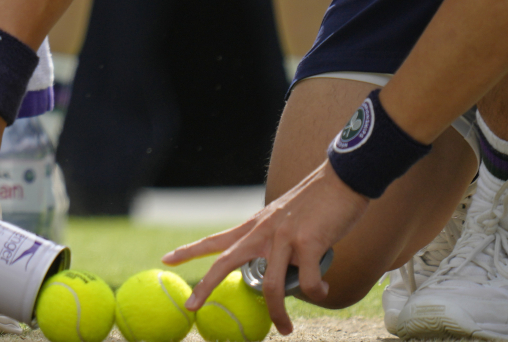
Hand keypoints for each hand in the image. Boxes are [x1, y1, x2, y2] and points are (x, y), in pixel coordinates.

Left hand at [166, 160, 365, 334]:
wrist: (341, 180)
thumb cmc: (316, 204)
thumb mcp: (283, 220)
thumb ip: (271, 241)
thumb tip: (271, 269)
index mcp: (254, 227)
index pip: (214, 240)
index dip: (189, 251)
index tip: (165, 260)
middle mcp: (262, 232)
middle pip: (226, 263)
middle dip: (205, 287)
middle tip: (191, 307)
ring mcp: (284, 238)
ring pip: (270, 286)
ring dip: (278, 314)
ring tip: (285, 328)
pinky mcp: (308, 243)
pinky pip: (307, 282)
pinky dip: (315, 293)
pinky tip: (322, 291)